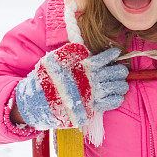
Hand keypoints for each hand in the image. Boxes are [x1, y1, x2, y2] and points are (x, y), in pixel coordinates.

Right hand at [14, 43, 128, 129]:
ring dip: (121, 84)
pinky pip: (112, 103)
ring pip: (118, 87)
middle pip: (115, 73)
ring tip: (119, 82)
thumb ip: (69, 53)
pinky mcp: (91, 108)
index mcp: (82, 68)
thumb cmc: (45, 80)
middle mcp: (90, 81)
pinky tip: (115, 95)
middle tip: (120, 70)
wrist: (35, 103)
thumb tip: (84, 48)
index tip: (116, 52)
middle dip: (120, 70)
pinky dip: (117, 98)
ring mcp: (92, 95)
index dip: (111, 54)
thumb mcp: (53, 61)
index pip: (103, 59)